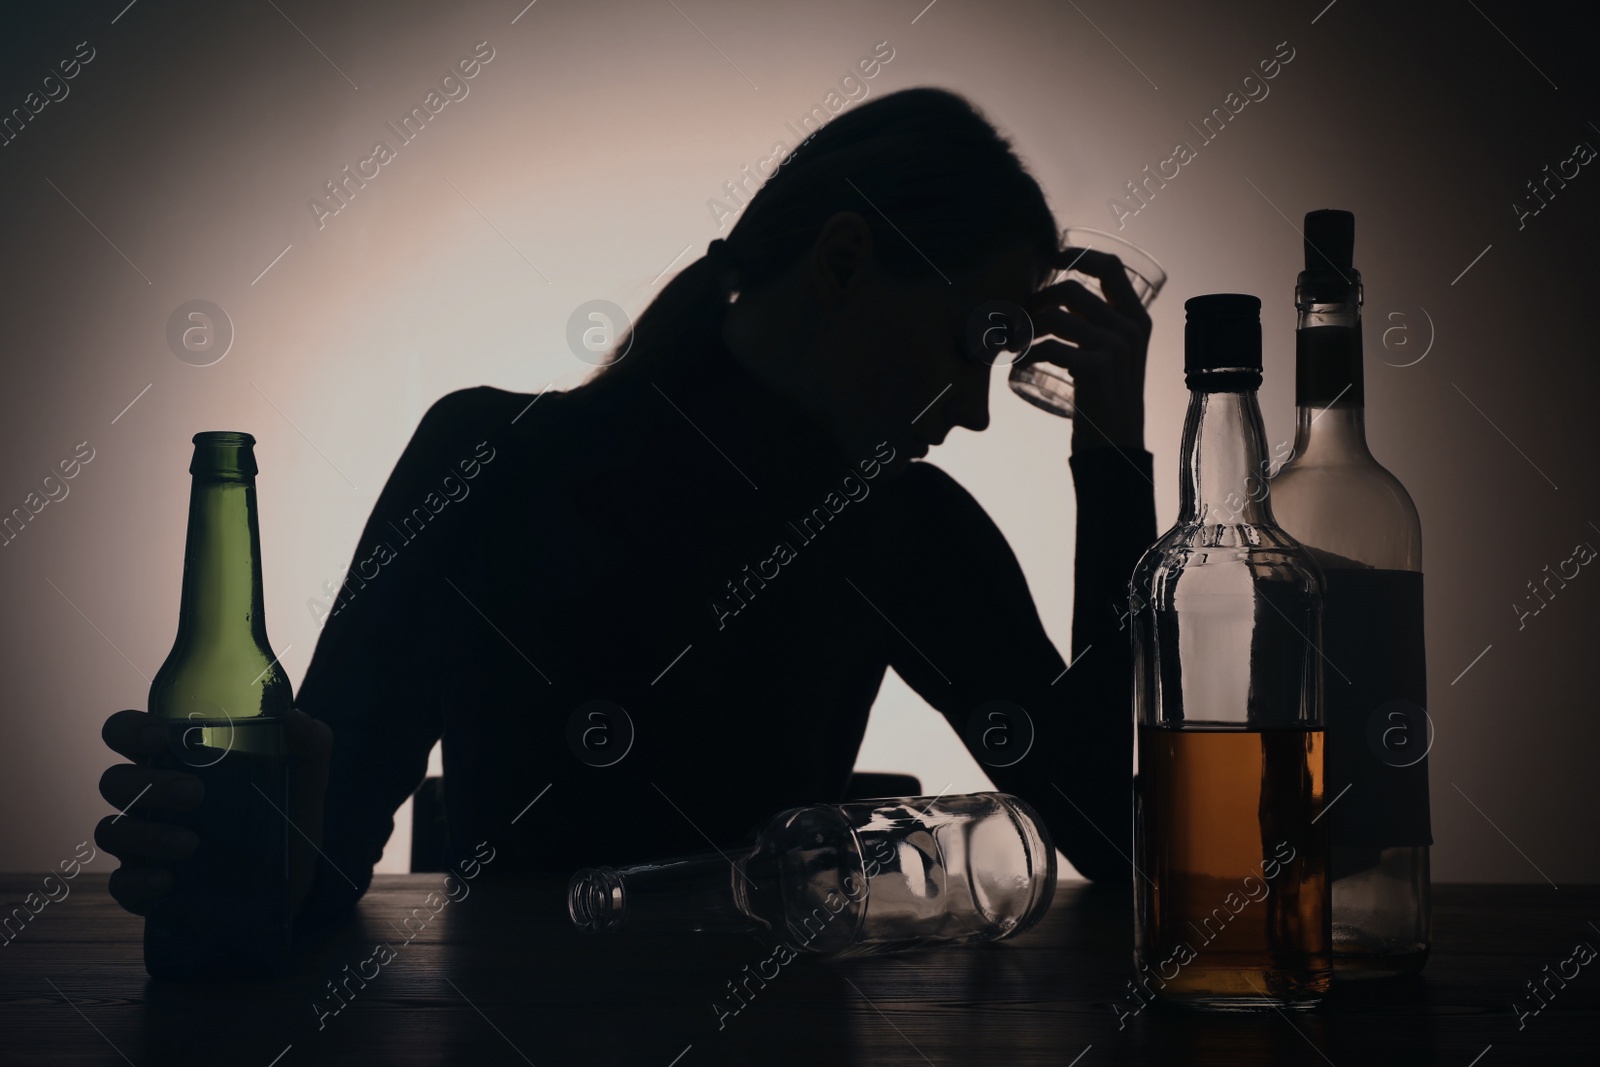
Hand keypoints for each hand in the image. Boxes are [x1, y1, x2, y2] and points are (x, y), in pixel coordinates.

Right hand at [97, 707, 332, 922]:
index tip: (160, 734)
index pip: (129, 733)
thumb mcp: (304, 790)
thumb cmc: (285, 825)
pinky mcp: (145, 885)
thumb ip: (309, 750)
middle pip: (114, 780)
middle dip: (147, 783)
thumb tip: (297, 718)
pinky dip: (138, 881)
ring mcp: (144, 842)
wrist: (292, 891)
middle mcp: (152, 800)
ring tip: (191, 844)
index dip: (130, 728)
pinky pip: (121, 883)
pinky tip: (167, 881)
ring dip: (146, 833)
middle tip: (195, 793)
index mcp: (180, 763)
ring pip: (111, 830)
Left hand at [1023, 247, 1150, 451]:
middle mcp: (1130, 328)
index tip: (1051, 258)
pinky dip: (1026, 354)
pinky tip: (1020, 364)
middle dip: (1036, 300)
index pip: (1111, 267)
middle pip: (1071, 288)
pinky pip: (1048, 346)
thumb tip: (1055, 301)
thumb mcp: (1113, 358)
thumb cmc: (1106, 403)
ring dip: (1025, 328)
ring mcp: (1115, 347)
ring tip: (1015, 345)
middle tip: (1020, 321)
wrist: (1115, 448)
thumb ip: (1098, 329)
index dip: (1077, 255)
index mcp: (1138, 320)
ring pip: (1055, 314)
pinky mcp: (1095, 368)